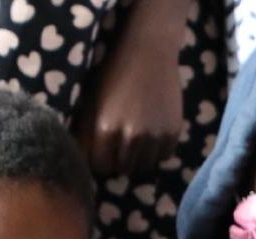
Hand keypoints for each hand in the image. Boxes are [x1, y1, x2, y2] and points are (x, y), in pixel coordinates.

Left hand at [75, 0, 186, 174]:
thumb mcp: (92, 102)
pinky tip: (151, 135)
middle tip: (119, 145)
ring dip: (138, 158)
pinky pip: (163, 156)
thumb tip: (83, 159)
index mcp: (106, 130)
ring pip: (144, 166)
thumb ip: (86, 132)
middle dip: (119, 160)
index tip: (101, 151)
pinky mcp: (173, 133)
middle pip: (123, 169)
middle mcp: (132, 137)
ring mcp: (155, 137)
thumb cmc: (113, 74)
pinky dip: (156, 151)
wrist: (149, 52)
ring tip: (135, 140)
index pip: (100, 166)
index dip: (99, 159)